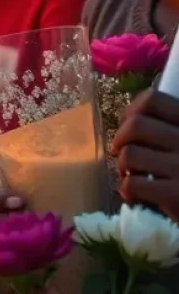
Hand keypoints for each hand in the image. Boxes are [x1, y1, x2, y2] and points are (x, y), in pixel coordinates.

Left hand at [113, 89, 178, 220]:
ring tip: (131, 175)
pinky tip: (135, 194)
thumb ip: (170, 128)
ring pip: (130, 154)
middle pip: (136, 125)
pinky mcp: (177, 193)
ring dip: (123, 166)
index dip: (131, 110)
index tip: (128, 124)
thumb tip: (130, 117)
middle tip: (122, 153)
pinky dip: (127, 189)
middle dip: (120, 139)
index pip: (154, 99)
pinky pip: (134, 183)